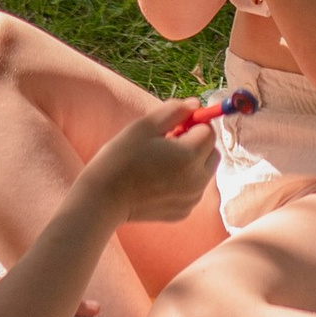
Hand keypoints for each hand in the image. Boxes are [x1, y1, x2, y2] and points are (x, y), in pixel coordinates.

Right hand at [87, 104, 220, 225]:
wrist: (103, 199)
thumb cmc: (121, 158)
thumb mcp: (145, 126)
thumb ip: (175, 110)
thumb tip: (196, 104)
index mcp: (189, 155)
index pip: (208, 131)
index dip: (192, 125)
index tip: (172, 128)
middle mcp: (197, 180)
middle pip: (212, 152)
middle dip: (197, 144)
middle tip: (169, 144)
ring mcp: (192, 199)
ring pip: (205, 172)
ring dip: (192, 163)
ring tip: (162, 163)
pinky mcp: (183, 212)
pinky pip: (194, 190)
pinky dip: (184, 182)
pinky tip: (159, 182)